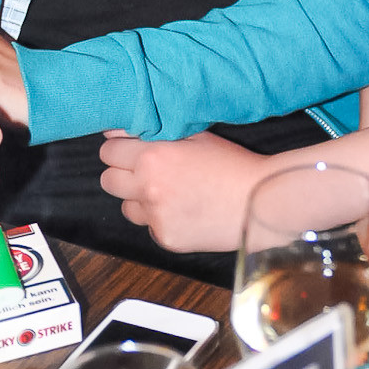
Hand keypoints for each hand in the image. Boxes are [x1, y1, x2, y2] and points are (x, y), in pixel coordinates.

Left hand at [100, 130, 264, 251]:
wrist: (260, 201)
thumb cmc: (233, 165)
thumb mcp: (196, 136)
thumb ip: (159, 132)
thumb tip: (123, 129)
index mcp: (153, 156)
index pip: (108, 150)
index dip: (120, 148)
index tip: (129, 149)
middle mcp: (148, 188)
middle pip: (108, 180)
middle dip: (122, 173)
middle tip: (144, 170)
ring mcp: (155, 216)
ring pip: (126, 207)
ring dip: (139, 199)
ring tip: (168, 192)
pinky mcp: (165, 238)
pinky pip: (149, 226)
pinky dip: (160, 219)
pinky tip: (184, 210)